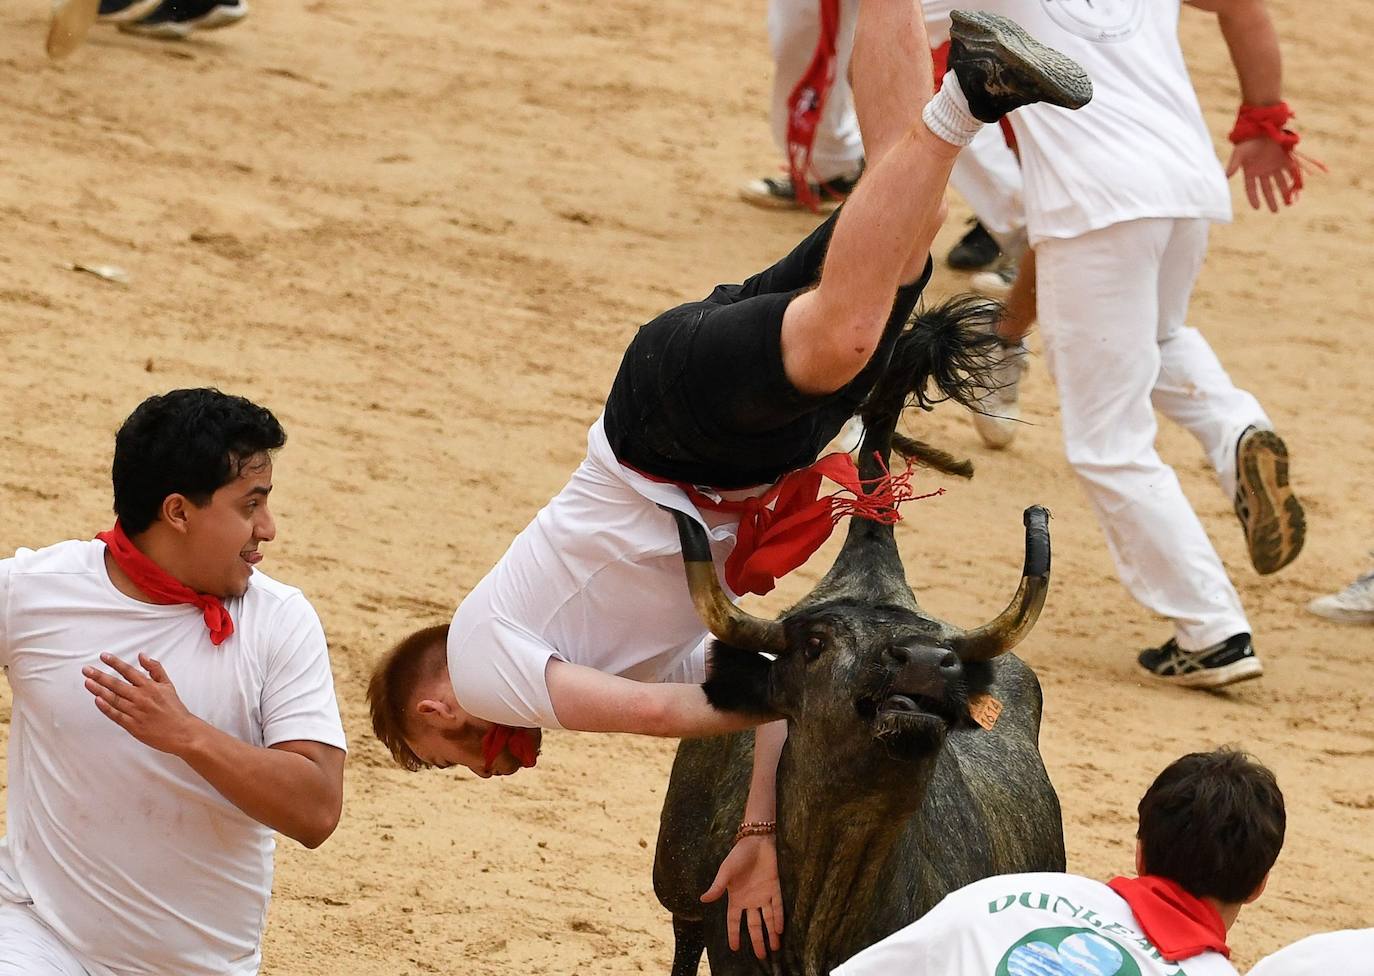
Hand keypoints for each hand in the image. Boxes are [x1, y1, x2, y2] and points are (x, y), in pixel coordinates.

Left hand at [83, 652, 199, 754]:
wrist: (182, 732)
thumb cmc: (175, 709)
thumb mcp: (168, 685)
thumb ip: (155, 669)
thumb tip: (142, 656)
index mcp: (150, 686)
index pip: (129, 671)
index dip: (115, 663)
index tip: (103, 656)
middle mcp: (141, 697)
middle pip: (116, 684)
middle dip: (100, 676)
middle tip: (86, 669)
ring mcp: (136, 712)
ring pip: (113, 699)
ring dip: (99, 690)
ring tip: (87, 682)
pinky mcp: (132, 726)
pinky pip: (116, 715)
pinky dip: (106, 708)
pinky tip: (97, 700)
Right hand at [700, 834, 782, 959]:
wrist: (756, 840)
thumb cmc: (738, 855)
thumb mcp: (725, 872)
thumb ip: (717, 887)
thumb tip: (703, 900)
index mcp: (736, 898)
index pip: (734, 921)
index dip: (733, 935)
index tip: (734, 949)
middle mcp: (750, 900)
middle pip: (753, 925)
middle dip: (757, 941)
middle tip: (761, 957)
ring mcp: (763, 895)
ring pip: (767, 919)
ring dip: (770, 934)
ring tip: (774, 949)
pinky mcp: (775, 888)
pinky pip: (777, 907)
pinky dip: (778, 918)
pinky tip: (779, 930)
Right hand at [1226, 137, 1299, 210]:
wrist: (1260, 126)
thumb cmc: (1247, 141)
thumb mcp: (1239, 154)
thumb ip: (1233, 166)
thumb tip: (1224, 177)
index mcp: (1250, 172)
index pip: (1251, 189)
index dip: (1254, 198)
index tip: (1257, 208)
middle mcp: (1262, 171)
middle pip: (1267, 189)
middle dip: (1272, 200)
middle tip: (1275, 211)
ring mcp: (1274, 165)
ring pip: (1280, 182)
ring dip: (1284, 192)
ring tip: (1289, 203)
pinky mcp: (1284, 159)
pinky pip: (1290, 171)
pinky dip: (1294, 179)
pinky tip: (1297, 188)